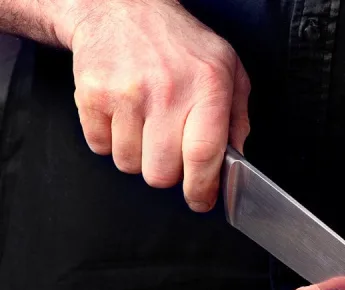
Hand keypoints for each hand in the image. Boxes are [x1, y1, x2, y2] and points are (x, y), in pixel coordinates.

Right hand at [67, 0, 250, 210]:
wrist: (121, 7)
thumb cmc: (180, 43)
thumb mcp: (227, 70)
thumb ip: (237, 118)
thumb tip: (235, 160)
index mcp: (208, 86)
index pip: (203, 155)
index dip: (201, 189)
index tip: (201, 201)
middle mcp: (167, 90)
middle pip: (161, 172)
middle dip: (168, 174)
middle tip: (171, 153)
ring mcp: (126, 93)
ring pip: (129, 165)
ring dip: (138, 157)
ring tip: (146, 126)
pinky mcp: (92, 95)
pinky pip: (100, 147)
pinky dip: (110, 141)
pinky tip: (123, 116)